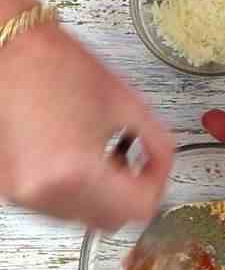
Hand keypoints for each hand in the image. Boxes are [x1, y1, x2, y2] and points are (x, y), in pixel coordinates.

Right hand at [0, 24, 173, 229]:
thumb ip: (160, 145)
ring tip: (99, 155)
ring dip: (100, 195)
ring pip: (82, 217)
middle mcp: (43, 191)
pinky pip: (53, 205)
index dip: (156, 186)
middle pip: (110, 220)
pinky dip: (72, 189)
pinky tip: (74, 157)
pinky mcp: (6, 187)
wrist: (6, 49)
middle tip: (135, 162)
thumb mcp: (129, 105)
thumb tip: (165, 167)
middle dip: (129, 193)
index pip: (139, 209)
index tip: (157, 167)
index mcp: (76, 172)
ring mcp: (19, 193)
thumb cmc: (58, 66)